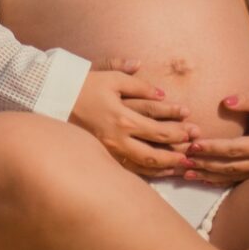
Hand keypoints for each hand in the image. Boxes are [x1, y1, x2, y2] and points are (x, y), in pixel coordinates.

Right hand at [70, 57, 199, 175]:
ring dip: (164, 166)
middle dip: (177, 152)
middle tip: (193, 149)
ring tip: (181, 164)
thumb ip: (138, 84)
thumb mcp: (111, 77)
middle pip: (154, 152)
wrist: (55, 99)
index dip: (178, 128)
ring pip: (142, 165)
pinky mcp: (104, 156)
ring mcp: (110, 151)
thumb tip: (161, 93)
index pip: (158, 128)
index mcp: (123, 118)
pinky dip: (146, 171)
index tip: (192, 125)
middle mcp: (118, 139)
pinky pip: (128, 169)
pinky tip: (158, 170)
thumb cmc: (85, 85)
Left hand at [178, 89, 248, 182]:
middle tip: (184, 159)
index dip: (215, 148)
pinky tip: (202, 179)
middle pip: (231, 165)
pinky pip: (235, 180)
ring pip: (231, 176)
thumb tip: (226, 102)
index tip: (195, 145)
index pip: (236, 148)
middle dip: (206, 163)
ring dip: (208, 175)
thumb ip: (247, 99)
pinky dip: (217, 181)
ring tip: (186, 172)